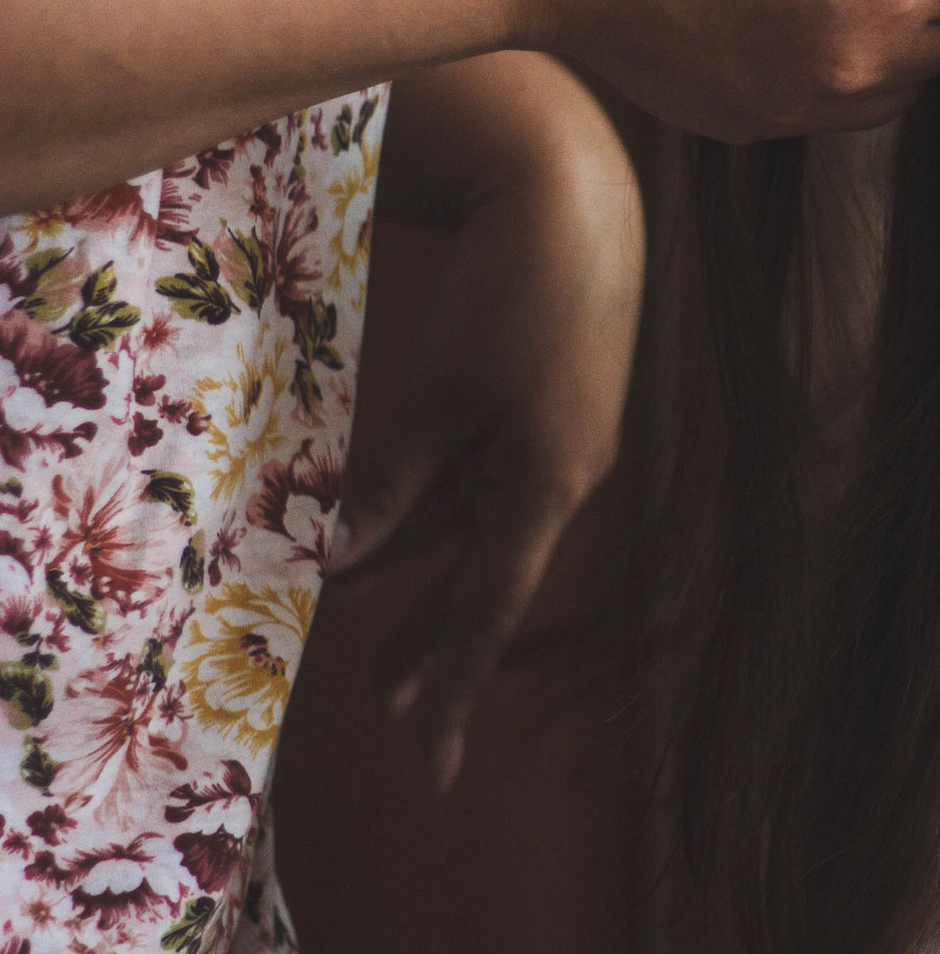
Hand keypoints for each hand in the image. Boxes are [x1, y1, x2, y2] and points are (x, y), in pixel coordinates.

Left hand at [330, 53, 644, 789]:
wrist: (579, 192)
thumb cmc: (512, 291)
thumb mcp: (437, 396)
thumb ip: (396, 484)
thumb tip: (346, 558)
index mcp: (550, 481)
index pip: (491, 607)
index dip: (455, 685)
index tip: (431, 761)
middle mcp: (567, 473)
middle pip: (491, 577)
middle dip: (440, 647)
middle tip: (391, 716)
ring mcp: (567, 439)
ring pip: (486, 528)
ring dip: (433, 584)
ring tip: (383, 648)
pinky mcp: (556, 404)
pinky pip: (493, 479)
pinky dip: (446, 515)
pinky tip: (405, 536)